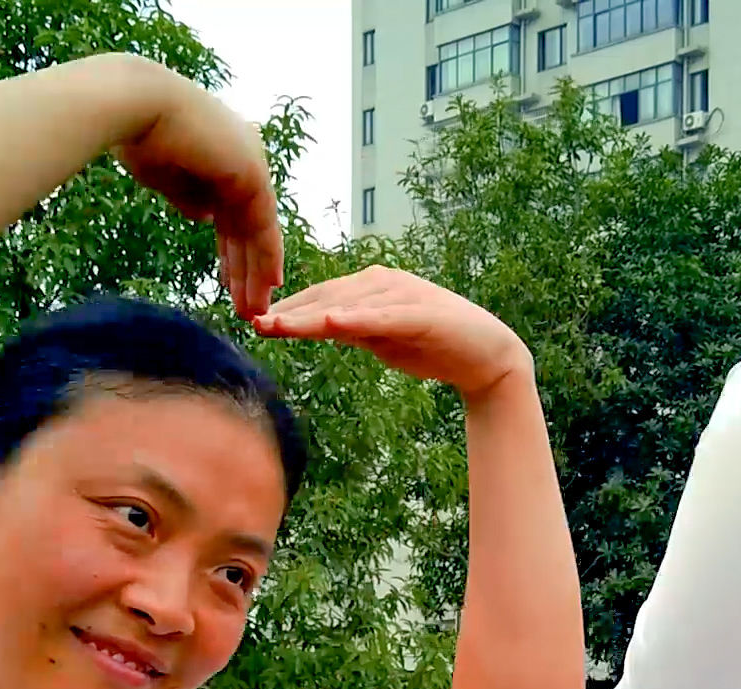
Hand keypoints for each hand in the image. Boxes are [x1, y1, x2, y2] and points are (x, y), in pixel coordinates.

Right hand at [113, 78, 284, 317]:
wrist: (137, 107)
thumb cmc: (138, 135)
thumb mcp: (165, 177)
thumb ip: (189, 196)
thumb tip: (206, 216)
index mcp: (220, 154)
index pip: (230, 213)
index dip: (230, 250)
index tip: (227, 281)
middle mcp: (242, 157)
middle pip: (246, 226)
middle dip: (245, 269)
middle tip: (247, 305)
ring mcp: (251, 164)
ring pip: (257, 231)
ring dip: (255, 273)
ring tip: (254, 311)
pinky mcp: (254, 175)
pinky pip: (264, 226)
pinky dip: (266, 257)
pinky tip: (269, 285)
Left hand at [254, 267, 531, 397]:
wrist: (486, 355)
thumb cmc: (432, 344)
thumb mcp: (380, 338)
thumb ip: (350, 329)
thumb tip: (314, 327)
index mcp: (372, 286)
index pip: (321, 296)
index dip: (289, 308)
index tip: (256, 321)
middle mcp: (384, 282)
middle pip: (328, 296)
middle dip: (290, 311)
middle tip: (254, 322)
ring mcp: (403, 295)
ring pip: (348, 305)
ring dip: (311, 315)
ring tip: (278, 325)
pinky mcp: (421, 314)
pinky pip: (383, 316)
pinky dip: (357, 318)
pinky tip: (331, 322)